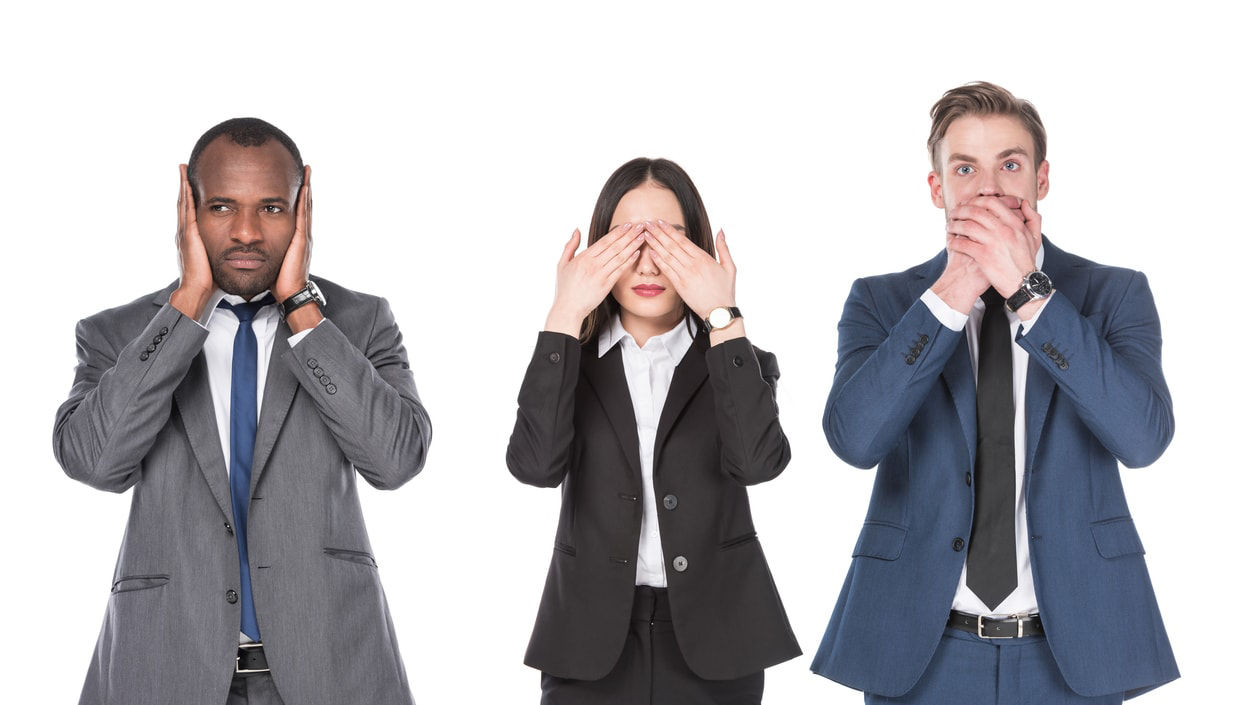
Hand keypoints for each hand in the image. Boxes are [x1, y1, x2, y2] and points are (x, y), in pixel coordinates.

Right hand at [170, 164, 213, 318]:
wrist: (198, 290)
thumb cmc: (209, 279)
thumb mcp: (215, 259)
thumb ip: (219, 250)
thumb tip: (232, 248)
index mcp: (192, 238)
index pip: (190, 212)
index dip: (190, 196)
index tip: (191, 181)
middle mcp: (185, 233)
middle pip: (183, 203)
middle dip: (183, 185)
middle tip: (183, 168)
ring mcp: (184, 233)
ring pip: (183, 203)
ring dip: (183, 185)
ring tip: (183, 169)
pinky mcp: (188, 236)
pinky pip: (186, 211)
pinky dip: (186, 197)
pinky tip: (187, 184)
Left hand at [275, 165, 312, 300]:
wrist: (289, 294)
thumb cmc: (279, 280)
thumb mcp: (271, 259)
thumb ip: (267, 248)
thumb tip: (254, 242)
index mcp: (295, 238)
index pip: (297, 212)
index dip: (299, 196)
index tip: (298, 180)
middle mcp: (302, 235)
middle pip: (305, 205)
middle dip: (306, 186)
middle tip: (306, 168)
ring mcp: (304, 236)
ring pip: (306, 207)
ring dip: (307, 188)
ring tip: (307, 171)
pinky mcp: (301, 240)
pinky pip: (303, 216)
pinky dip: (304, 201)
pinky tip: (304, 188)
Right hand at [544, 223, 644, 336]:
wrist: (568, 308)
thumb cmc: (565, 287)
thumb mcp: (562, 264)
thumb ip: (570, 246)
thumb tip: (577, 229)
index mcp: (583, 258)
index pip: (604, 241)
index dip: (617, 232)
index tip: (627, 224)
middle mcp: (593, 265)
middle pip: (615, 246)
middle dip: (629, 234)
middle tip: (640, 225)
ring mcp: (600, 275)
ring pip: (620, 256)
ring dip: (632, 245)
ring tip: (642, 236)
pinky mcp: (606, 286)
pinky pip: (620, 270)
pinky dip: (629, 261)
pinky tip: (637, 253)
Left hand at [642, 221, 736, 319]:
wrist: (719, 311)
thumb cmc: (725, 290)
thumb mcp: (729, 267)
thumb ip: (723, 247)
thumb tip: (721, 230)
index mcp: (704, 258)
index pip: (683, 240)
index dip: (670, 230)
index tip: (660, 222)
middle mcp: (693, 264)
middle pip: (672, 245)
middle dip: (658, 233)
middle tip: (647, 223)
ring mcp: (685, 275)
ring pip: (667, 255)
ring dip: (655, 244)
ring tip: (645, 234)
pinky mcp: (680, 286)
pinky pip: (667, 270)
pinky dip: (658, 260)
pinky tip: (650, 252)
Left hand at [946, 195, 1040, 297]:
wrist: (1024, 283)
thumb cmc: (1027, 261)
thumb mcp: (1034, 237)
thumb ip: (1032, 218)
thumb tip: (1024, 204)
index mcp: (1014, 224)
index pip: (992, 203)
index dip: (976, 201)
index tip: (968, 204)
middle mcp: (1004, 230)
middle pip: (976, 212)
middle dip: (961, 210)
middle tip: (953, 213)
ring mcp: (993, 243)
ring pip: (967, 226)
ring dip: (954, 225)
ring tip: (949, 227)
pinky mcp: (984, 256)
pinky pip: (963, 244)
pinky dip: (953, 242)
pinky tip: (950, 243)